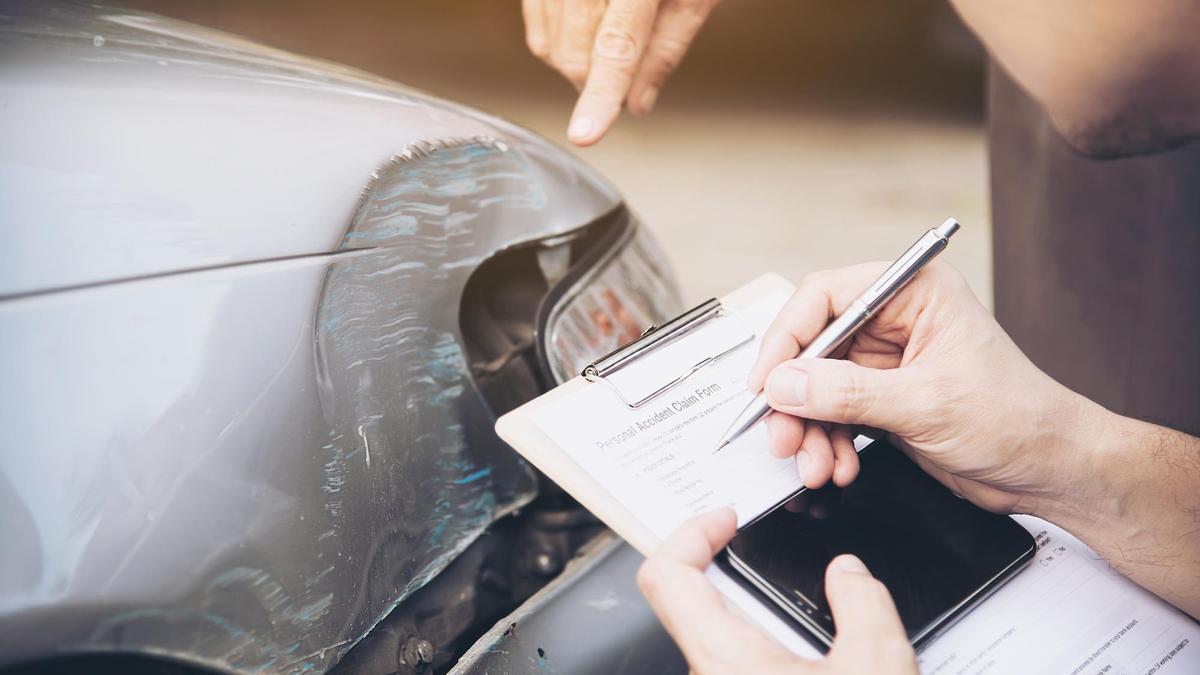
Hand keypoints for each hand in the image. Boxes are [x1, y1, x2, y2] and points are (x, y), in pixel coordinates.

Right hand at [521, 0, 719, 144]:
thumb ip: (668, 47)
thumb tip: (637, 103)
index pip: (617, 44)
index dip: (601, 93)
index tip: (586, 132)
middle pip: (576, 53)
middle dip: (598, 81)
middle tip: (628, 72)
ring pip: (550, 44)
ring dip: (577, 62)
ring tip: (610, 32)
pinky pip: (535, 19)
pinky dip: (557, 39)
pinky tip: (585, 24)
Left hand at [637, 509, 918, 674]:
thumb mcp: (879, 668)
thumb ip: (863, 603)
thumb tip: (849, 573)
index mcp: (726, 660)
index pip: (666, 576)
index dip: (690, 533)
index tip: (726, 520)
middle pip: (690, 604)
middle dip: (729, 570)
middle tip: (760, 550)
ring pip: (717, 639)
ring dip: (753, 614)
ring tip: (802, 609)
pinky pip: (737, 667)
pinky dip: (764, 647)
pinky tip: (812, 656)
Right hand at [745, 261, 1098, 514]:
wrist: (1050, 469)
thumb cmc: (1018, 418)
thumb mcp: (925, 404)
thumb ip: (847, 393)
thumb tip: (786, 384)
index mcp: (913, 293)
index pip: (824, 298)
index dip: (787, 338)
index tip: (766, 381)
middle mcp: (895, 321)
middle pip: (812, 347)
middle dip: (794, 398)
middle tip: (780, 434)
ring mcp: (887, 362)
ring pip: (816, 387)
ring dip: (808, 429)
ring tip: (814, 464)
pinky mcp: (883, 398)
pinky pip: (833, 415)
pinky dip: (828, 443)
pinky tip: (837, 466)